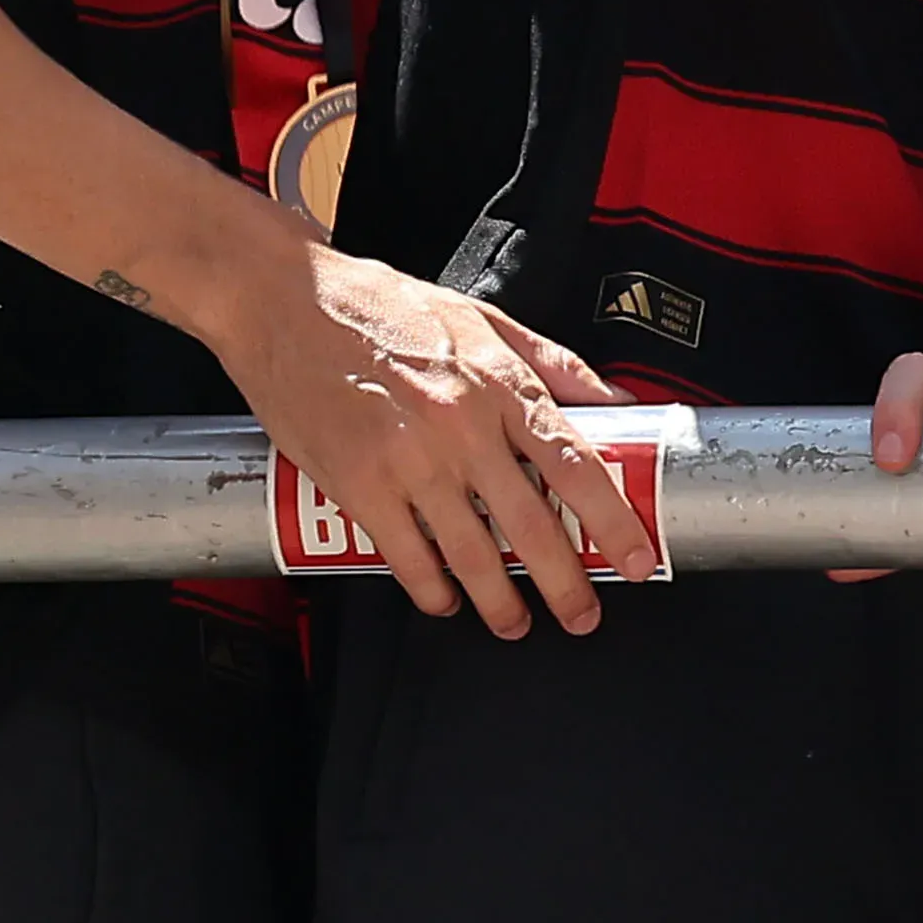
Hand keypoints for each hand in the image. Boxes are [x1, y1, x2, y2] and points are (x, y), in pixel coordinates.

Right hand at [224, 235, 628, 633]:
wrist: (285, 299)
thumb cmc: (382, 305)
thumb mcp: (484, 318)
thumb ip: (555, 364)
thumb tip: (620, 402)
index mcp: (500, 383)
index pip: (576, 464)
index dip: (613, 522)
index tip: (637, 558)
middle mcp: (462, 425)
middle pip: (532, 524)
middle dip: (566, 583)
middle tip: (583, 614)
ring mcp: (408, 459)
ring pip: (471, 553)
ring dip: (500, 601)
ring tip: (515, 623)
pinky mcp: (356, 483)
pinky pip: (405, 556)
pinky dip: (431, 590)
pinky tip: (444, 600)